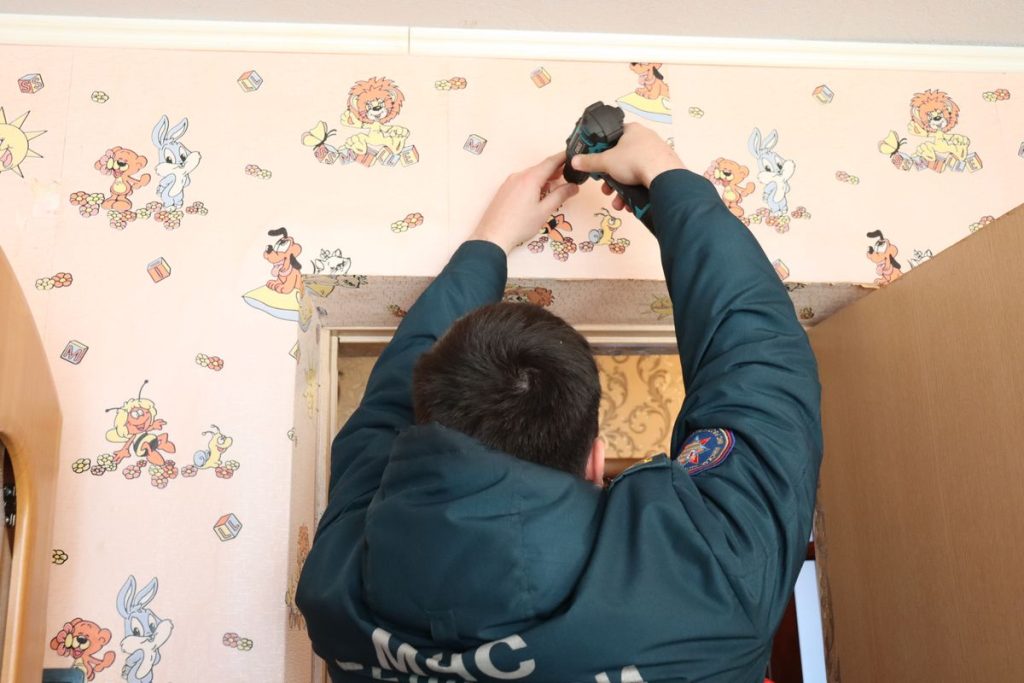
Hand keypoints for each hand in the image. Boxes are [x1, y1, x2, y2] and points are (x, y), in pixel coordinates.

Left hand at [469, 151, 579, 253]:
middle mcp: (518, 176)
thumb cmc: (520, 225)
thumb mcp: (544, 211)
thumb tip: (573, 186)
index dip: (563, 157)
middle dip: (555, 169)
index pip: (550, 162)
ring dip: (544, 177)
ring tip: (556, 184)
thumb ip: (560, 196)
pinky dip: (533, 183)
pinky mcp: (504, 190)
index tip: (573, 155)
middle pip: (540, 168)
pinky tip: (538, 193)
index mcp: (530, 178)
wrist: (493, 236)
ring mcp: (509, 182)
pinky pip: (522, 181)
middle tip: (569, 173)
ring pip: (531, 175)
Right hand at [569, 123, 683, 210]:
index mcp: (632, 130)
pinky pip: (644, 179)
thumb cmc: (634, 161)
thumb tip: (575, 161)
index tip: (597, 164)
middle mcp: (646, 139)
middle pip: (622, 159)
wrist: (663, 176)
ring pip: (633, 172)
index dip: (602, 151)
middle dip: (611, 178)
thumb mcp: (606, 161)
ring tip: (617, 202)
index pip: (613, 137)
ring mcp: (657, 154)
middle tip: (606, 188)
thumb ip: (589, 162)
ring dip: (622, 190)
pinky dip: (635, 192)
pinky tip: (629, 204)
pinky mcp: (664, 168)